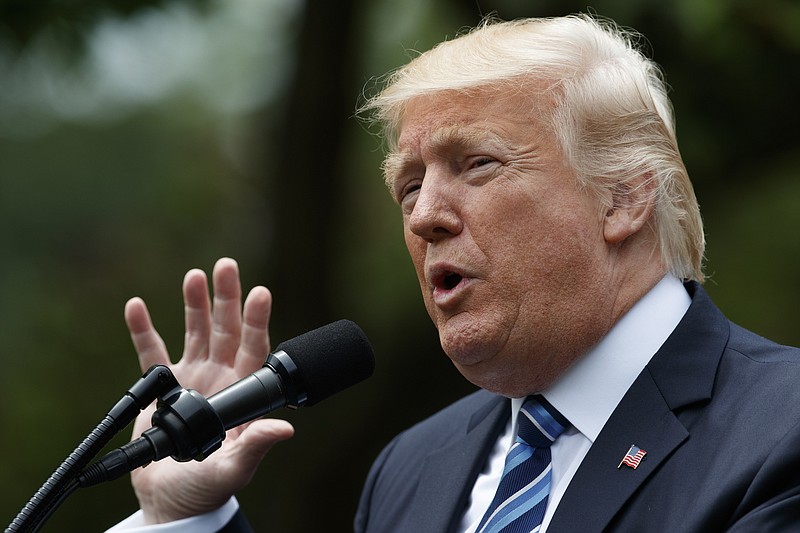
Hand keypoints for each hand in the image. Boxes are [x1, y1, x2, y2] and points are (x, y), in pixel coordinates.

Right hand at [124, 257, 293, 523]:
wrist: (170, 500)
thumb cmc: (207, 488)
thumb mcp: (232, 470)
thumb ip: (254, 446)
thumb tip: (286, 429)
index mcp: (243, 394)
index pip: (255, 350)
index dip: (257, 322)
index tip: (260, 293)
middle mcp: (221, 378)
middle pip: (227, 331)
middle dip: (227, 299)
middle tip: (227, 266)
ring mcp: (192, 378)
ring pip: (195, 332)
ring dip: (194, 304)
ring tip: (194, 275)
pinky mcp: (161, 388)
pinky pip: (151, 353)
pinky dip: (143, 330)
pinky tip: (137, 305)